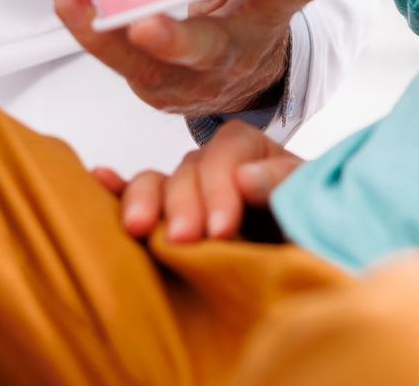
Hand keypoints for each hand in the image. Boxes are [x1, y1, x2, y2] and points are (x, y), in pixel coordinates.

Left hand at [54, 0, 344, 113]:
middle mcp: (228, 57)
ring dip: (105, 37)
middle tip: (145, 27)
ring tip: (72, 2)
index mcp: (266, 21)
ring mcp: (185, 80)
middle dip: (173, 41)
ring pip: (144, 65)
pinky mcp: (149, 85)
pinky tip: (65, 3)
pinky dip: (88, 33)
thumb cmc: (249, 20)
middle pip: (204, 50)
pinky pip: (115, 62)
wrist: (239, 85)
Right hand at [91, 120, 303, 242]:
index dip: (220, 185)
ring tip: (137, 228)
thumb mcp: (317, 200)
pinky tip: (99, 181)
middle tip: (183, 240)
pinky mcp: (168, 222)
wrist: (315, 268)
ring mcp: (190, 195)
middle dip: (183, 203)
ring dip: (145, 201)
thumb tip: (246, 176)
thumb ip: (288, 183)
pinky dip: (116, 191)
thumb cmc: (320, 232)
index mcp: (257, 155)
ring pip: (157, 183)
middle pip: (189, 168)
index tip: (220, 229)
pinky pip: (136, 200)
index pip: (230, 149)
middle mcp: (218, 168)